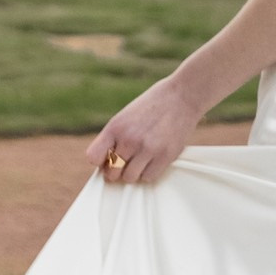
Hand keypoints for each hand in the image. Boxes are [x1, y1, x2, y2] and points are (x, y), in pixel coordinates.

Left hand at [86, 74, 201, 187]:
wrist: (182, 96)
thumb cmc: (152, 106)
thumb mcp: (125, 116)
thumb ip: (114, 138)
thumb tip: (106, 165)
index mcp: (115, 127)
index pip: (93, 157)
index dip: (100, 161)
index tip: (108, 158)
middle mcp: (129, 139)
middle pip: (111, 173)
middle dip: (116, 170)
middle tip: (125, 163)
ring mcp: (148, 149)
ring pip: (130, 178)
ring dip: (133, 172)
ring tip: (141, 160)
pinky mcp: (165, 156)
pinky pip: (149, 178)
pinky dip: (149, 172)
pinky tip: (153, 160)